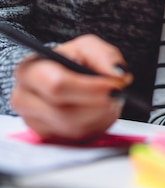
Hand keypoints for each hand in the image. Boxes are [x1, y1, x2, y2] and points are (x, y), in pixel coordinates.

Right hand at [11, 34, 132, 141]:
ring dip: (100, 116)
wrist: (66, 76)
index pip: (57, 86)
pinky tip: (98, 111)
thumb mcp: (89, 47)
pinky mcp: (46, 138)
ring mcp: (33, 122)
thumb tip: (118, 74)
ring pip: (74, 129)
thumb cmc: (73, 60)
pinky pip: (76, 139)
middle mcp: (24, 98)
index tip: (114, 85)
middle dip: (99, 105)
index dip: (90, 88)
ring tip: (109, 99)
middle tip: (117, 94)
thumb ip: (105, 56)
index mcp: (29, 70)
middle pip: (65, 113)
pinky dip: (95, 126)